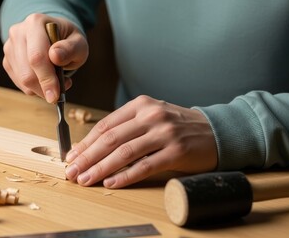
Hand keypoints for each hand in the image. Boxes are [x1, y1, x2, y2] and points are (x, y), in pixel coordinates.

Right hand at [3, 14, 88, 102]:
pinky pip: (20, 83)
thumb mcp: (79, 43)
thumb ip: (71, 49)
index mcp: (35, 23)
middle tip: (61, 93)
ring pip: (22, 81)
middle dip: (45, 89)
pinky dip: (35, 88)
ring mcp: (10, 47)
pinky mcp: (8, 61)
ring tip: (57, 81)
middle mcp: (18, 33)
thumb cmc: (68, 41)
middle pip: (27, 73)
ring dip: (42, 89)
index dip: (46, 79)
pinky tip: (46, 79)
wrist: (55, 36)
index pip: (37, 57)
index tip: (55, 96)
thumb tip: (55, 56)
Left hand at [65, 95, 217, 187]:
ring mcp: (165, 133)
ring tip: (86, 179)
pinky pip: (145, 166)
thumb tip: (94, 147)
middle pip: (111, 139)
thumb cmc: (178, 126)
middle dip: (88, 157)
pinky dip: (125, 175)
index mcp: (141, 105)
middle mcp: (151, 116)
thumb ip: (127, 127)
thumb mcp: (151, 117)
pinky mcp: (176, 152)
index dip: (86, 142)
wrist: (216, 130)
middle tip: (72, 171)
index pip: (106, 125)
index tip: (72, 156)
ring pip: (124, 153)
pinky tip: (111, 182)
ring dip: (101, 168)